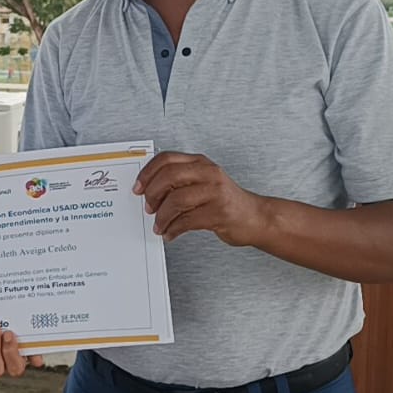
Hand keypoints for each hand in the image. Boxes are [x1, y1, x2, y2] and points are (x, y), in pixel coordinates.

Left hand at [134, 151, 267, 244]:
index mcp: (201, 163)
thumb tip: (149, 190)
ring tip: (160, 225)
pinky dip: (173, 229)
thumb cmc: (225, 201)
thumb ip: (180, 181)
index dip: (147, 173)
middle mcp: (208, 174)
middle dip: (152, 194)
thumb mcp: (203, 182)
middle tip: (149, 207)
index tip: (138, 187)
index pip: (167, 159)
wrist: (255, 217)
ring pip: (177, 200)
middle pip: (169, 176)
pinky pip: (187, 221)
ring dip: (162, 217)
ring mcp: (215, 192)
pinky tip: (171, 233)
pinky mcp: (219, 213)